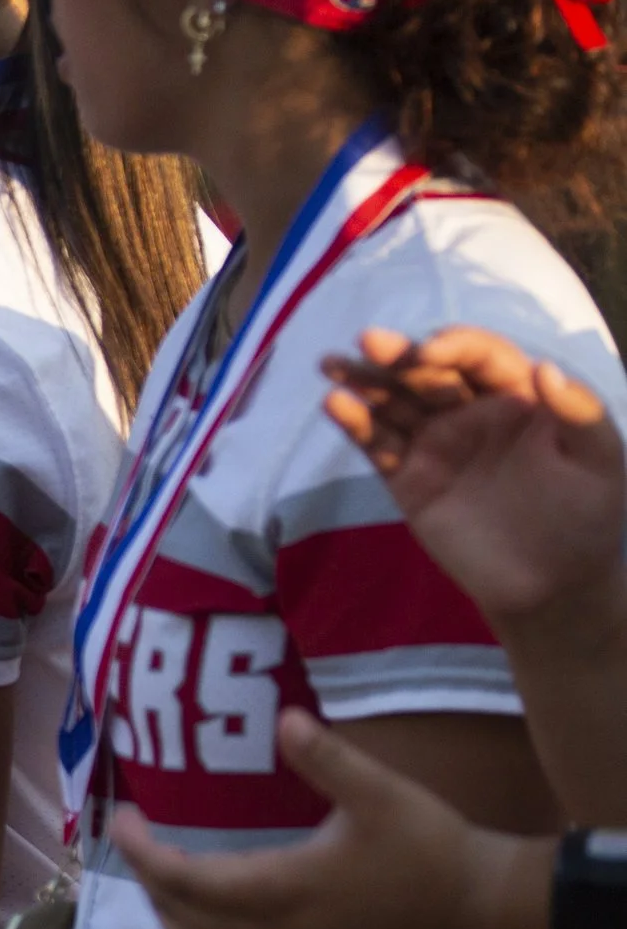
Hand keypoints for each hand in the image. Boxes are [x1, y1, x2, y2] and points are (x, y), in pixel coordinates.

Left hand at [108, 708, 529, 928]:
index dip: (144, 854)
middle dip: (147, 881)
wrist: (483, 909)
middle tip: (133, 837)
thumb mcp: (381, 792)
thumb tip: (285, 719)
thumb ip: (328, 758)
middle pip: (184, 921)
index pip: (187, 882)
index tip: (122, 819)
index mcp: (287, 890)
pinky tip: (206, 912)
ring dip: (170, 917)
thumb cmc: (431, 845)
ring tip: (159, 874)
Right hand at [323, 326, 623, 620]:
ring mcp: (436, 445)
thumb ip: (580, 413)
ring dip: (362, 379)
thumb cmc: (586, 520)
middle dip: (398, 355)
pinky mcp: (408, 479)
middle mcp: (471, 412)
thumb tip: (543, 366)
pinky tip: (334, 404)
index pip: (481, 358)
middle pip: (428, 373)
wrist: (552, 588)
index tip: (429, 353)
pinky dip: (354, 424)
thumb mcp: (602, 463)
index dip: (455, 346)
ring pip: (394, 402)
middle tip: (367, 340)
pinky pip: (378, 446)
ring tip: (330, 362)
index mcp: (518, 397)